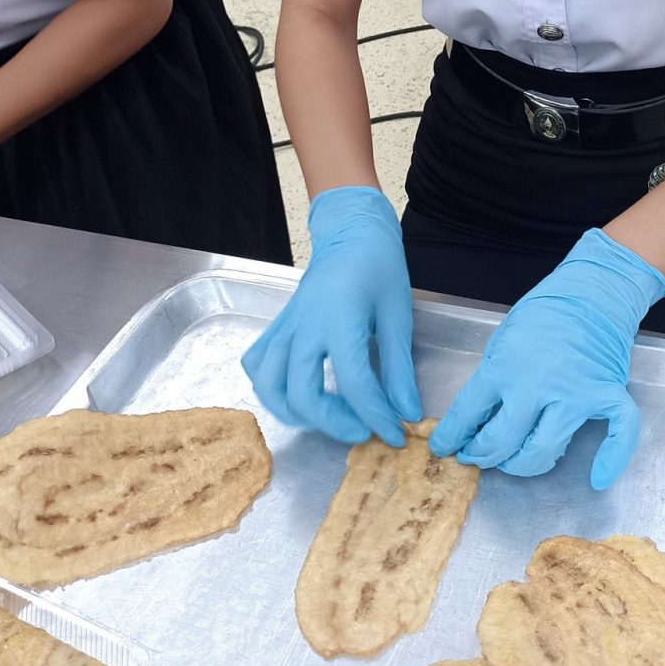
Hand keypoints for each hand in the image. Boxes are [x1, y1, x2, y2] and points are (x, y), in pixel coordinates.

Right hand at [241, 186, 421, 446]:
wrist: (351, 232)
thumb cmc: (378, 267)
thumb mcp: (398, 314)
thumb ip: (399, 368)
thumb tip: (406, 413)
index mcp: (340, 317)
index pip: (354, 382)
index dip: (377, 416)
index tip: (396, 434)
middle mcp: (305, 324)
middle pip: (302, 393)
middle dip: (334, 424)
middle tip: (364, 429)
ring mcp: (285, 326)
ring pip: (269, 385)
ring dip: (297, 413)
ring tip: (330, 418)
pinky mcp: (277, 326)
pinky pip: (258, 364)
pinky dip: (271, 388)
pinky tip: (297, 393)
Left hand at [429, 229, 664, 489]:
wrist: (593, 290)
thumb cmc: (545, 310)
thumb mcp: (503, 336)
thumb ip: (493, 376)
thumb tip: (479, 416)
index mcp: (505, 366)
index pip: (468, 414)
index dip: (451, 436)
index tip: (444, 447)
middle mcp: (537, 386)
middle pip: (502, 443)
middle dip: (482, 456)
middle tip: (476, 456)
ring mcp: (575, 395)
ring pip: (544, 452)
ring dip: (523, 464)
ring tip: (512, 461)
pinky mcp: (607, 395)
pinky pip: (617, 435)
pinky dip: (611, 460)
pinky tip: (597, 478)